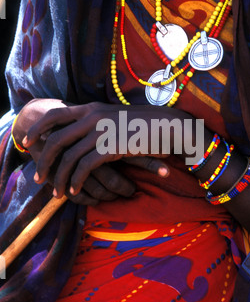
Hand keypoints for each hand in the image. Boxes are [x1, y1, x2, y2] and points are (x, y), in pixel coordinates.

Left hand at [23, 102, 187, 197]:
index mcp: (91, 108)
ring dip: (59, 178)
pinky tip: (75, 190)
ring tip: (57, 192)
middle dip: (44, 161)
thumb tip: (80, 134)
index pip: (54, 114)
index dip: (38, 129)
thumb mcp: (114, 117)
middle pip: (56, 139)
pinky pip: (84, 167)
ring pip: (68, 157)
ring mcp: (101, 131)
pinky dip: (76, 181)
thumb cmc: (142, 124)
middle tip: (38, 177)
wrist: (167, 125)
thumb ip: (96, 121)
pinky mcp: (111, 147)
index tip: (29, 143)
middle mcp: (92, 117)